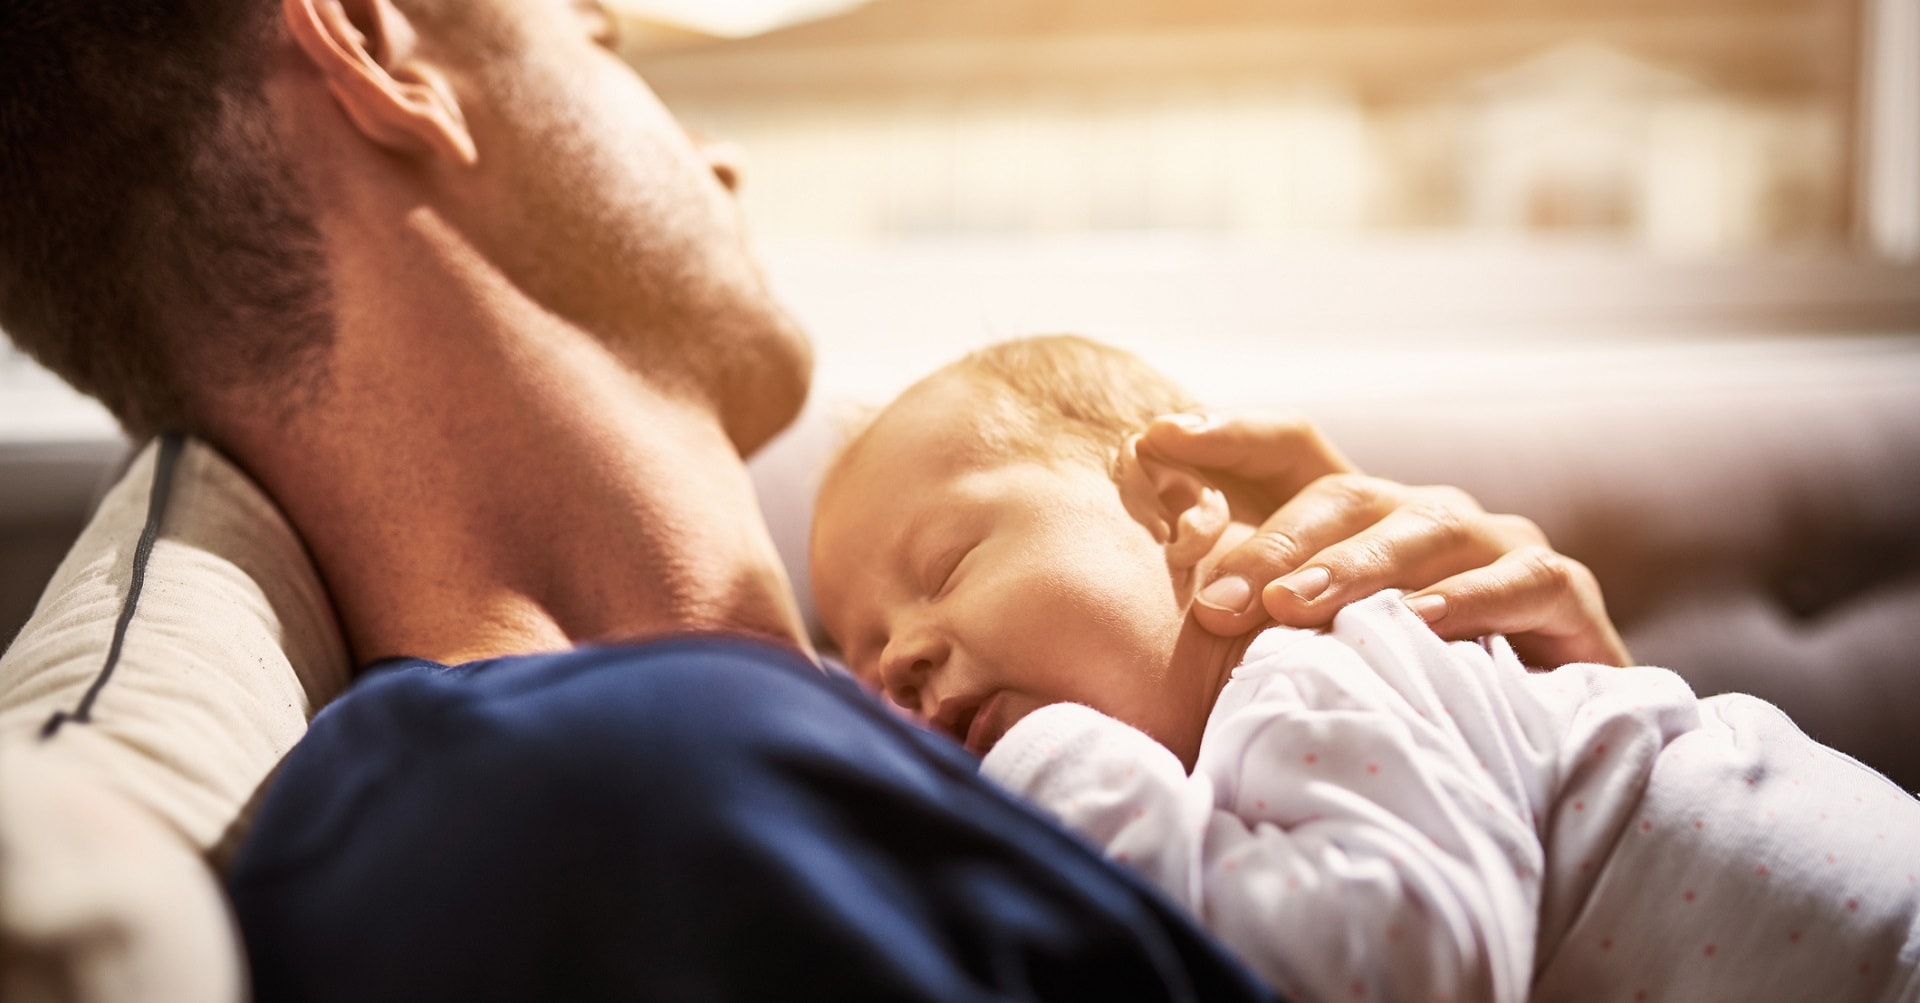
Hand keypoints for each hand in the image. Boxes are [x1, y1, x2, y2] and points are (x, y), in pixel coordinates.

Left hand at [1143, 412, 1630, 667]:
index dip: (1229, 434)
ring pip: (1424, 531)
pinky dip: (1470, 599)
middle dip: (1274, 546)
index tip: (1158, 437)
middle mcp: (1425, 514)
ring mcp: (1497, 545)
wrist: (1538, 749)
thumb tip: (1172, 606)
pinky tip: (1422, 621)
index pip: (1292, 449)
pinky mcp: (1563, 591)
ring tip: (1295, 608)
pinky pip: (1519, 582)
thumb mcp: (1314, 653)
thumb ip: (1250, 620)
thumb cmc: (1401, 693)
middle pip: (1345, 496)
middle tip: (1216, 603)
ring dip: (1356, 569)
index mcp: (1362, 517)